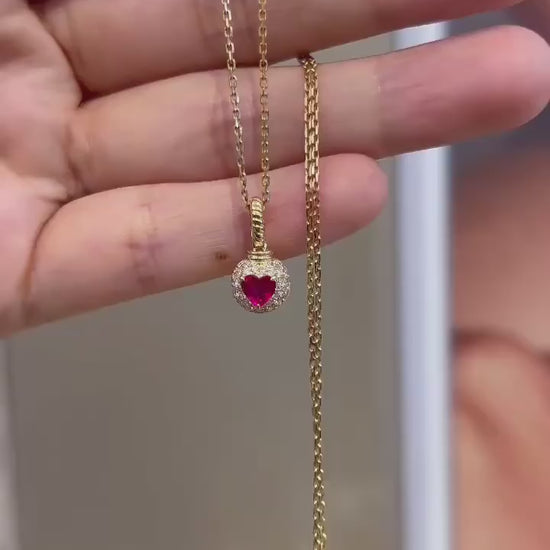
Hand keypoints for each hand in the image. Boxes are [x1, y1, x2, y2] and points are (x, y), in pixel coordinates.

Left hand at [1, 0, 548, 335]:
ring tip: (480, 99)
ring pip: (221, 152)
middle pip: (247, 46)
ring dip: (358, 135)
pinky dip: (251, 229)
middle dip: (389, 34)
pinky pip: (152, 250)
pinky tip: (348, 202)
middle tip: (507, 27)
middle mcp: (40, 67)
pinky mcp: (23, 276)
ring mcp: (42, 179)